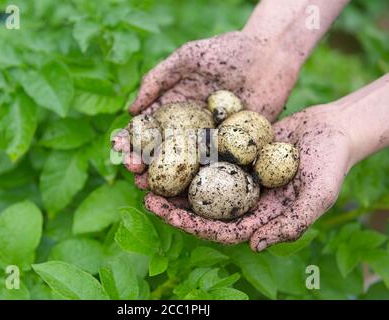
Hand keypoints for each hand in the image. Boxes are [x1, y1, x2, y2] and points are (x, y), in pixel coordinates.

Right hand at [113, 30, 300, 172]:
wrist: (270, 54)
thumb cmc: (227, 50)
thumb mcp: (187, 58)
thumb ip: (158, 79)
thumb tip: (131, 110)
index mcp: (176, 108)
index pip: (148, 126)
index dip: (131, 137)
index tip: (119, 146)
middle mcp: (190, 128)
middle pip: (162, 149)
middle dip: (144, 161)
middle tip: (134, 171)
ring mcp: (212, 140)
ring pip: (185, 164)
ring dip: (166, 178)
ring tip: (151, 187)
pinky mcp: (235, 148)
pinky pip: (217, 166)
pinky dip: (201, 179)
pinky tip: (188, 189)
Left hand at [144, 103, 353, 250]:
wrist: (333, 130)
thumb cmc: (331, 164)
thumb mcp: (317, 196)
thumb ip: (291, 224)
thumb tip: (255, 245)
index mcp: (259, 217)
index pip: (219, 229)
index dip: (190, 224)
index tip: (164, 214)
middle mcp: (244, 200)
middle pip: (203, 208)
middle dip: (173, 205)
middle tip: (146, 194)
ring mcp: (238, 177)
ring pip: (200, 184)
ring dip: (175, 181)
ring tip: (147, 172)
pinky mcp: (236, 154)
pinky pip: (208, 157)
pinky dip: (189, 154)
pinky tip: (169, 146)